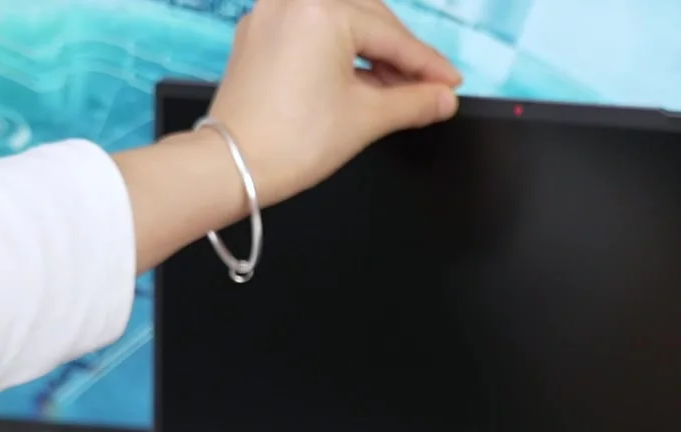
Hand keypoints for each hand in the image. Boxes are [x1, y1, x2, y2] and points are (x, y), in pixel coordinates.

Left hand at [114, 0, 460, 271]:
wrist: (230, 167)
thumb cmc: (288, 143)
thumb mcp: (366, 118)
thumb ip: (413, 102)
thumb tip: (442, 98)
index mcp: (322, 11)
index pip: (392, 36)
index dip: (428, 65)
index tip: (450, 83)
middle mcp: (293, 1)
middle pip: (369, 18)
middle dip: (400, 55)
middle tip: (428, 87)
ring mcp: (270, 15)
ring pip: (340, 21)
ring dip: (372, 52)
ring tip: (395, 90)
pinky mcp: (257, 34)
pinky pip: (310, 30)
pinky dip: (338, 51)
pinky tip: (358, 80)